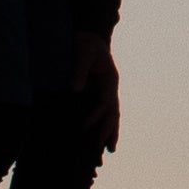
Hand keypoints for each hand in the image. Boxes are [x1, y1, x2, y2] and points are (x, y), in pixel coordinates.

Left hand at [86, 41, 123, 158]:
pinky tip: (102, 139)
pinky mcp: (100, 94)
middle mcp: (111, 88)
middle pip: (113, 113)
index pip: (104, 102)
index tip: (83, 127)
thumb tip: (74, 89)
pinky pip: (104, 113)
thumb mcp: (82, 52)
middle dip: (109, 131)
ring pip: (112, 116)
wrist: (90, 37)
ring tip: (111, 151)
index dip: (95, 116)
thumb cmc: (86, 43)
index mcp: (110, 79)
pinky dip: (104, 126)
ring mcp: (108, 92)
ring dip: (111, 133)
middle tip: (105, 150)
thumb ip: (79, 69)